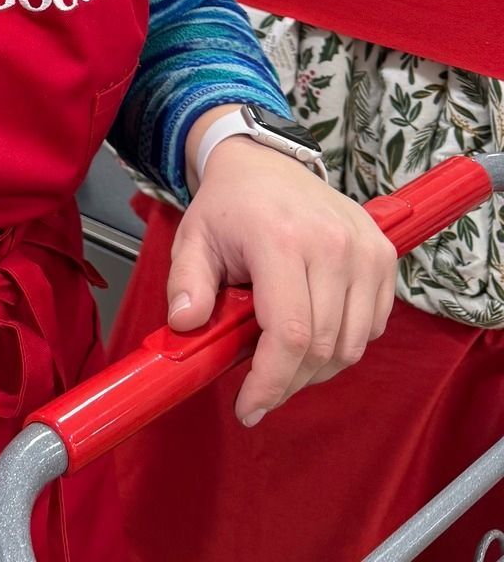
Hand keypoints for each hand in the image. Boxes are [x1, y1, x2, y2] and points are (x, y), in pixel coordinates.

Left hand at [166, 133, 397, 428]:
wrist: (265, 163)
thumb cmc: (228, 205)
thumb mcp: (192, 239)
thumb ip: (186, 283)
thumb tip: (185, 324)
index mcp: (280, 239)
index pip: (290, 333)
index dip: (271, 381)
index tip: (250, 407)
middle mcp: (331, 244)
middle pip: (322, 347)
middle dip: (288, 382)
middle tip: (261, 389)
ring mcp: (364, 249)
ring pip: (352, 344)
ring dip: (318, 368)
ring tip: (282, 360)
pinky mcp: (383, 254)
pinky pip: (373, 325)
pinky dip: (345, 343)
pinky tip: (313, 332)